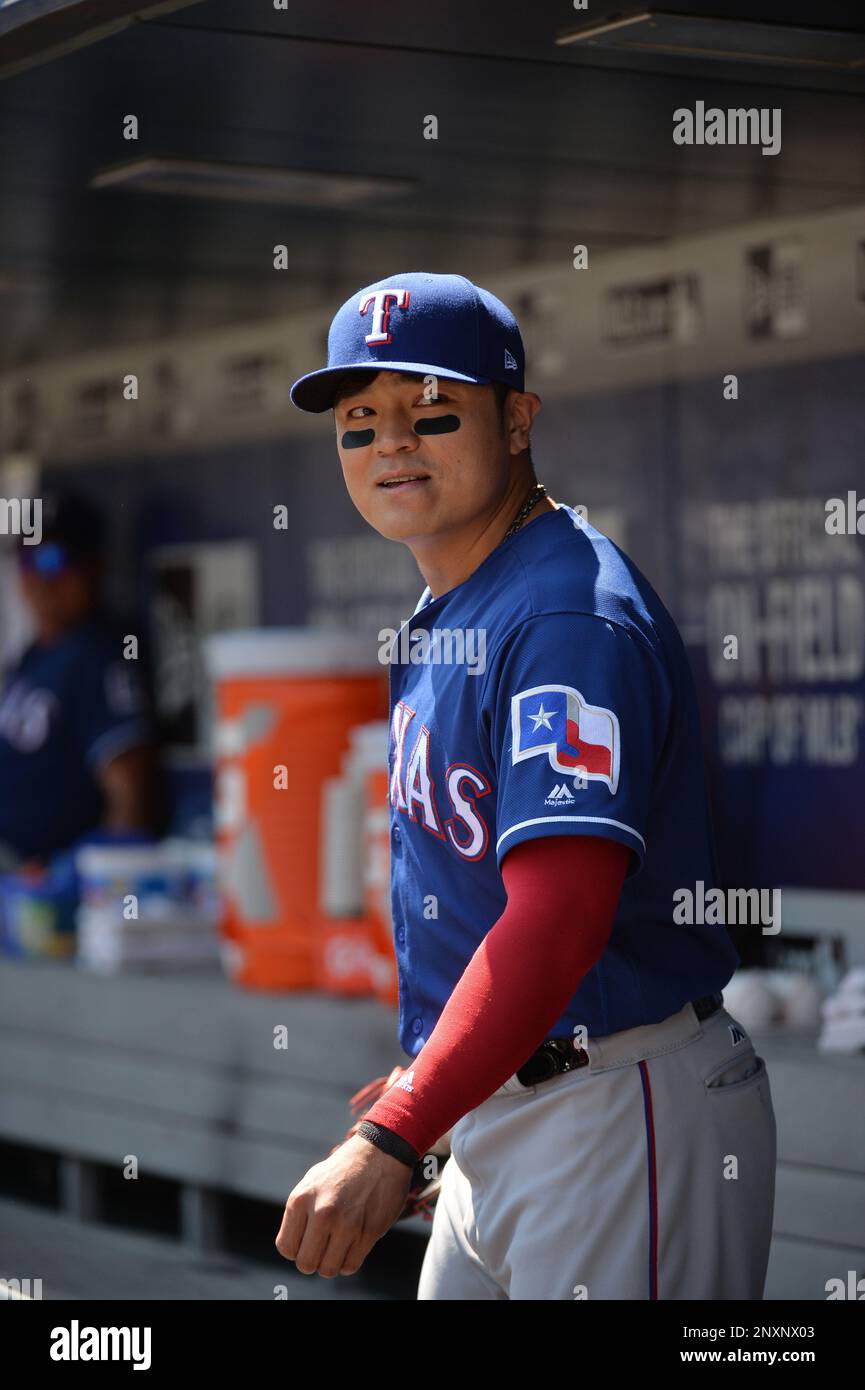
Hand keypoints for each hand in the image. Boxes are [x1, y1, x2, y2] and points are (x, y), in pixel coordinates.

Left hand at [275, 1132, 412, 1277]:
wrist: (380, 1154)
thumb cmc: (343, 1171)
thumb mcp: (312, 1183)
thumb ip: (299, 1214)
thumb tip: (293, 1249)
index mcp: (301, 1199)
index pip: (286, 1247)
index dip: (296, 1249)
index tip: (307, 1240)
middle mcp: (322, 1212)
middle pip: (305, 1264)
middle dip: (312, 1260)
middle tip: (322, 1247)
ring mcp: (347, 1224)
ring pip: (328, 1270)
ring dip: (332, 1262)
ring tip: (338, 1244)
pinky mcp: (369, 1232)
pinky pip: (350, 1266)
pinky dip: (349, 1261)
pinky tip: (352, 1243)